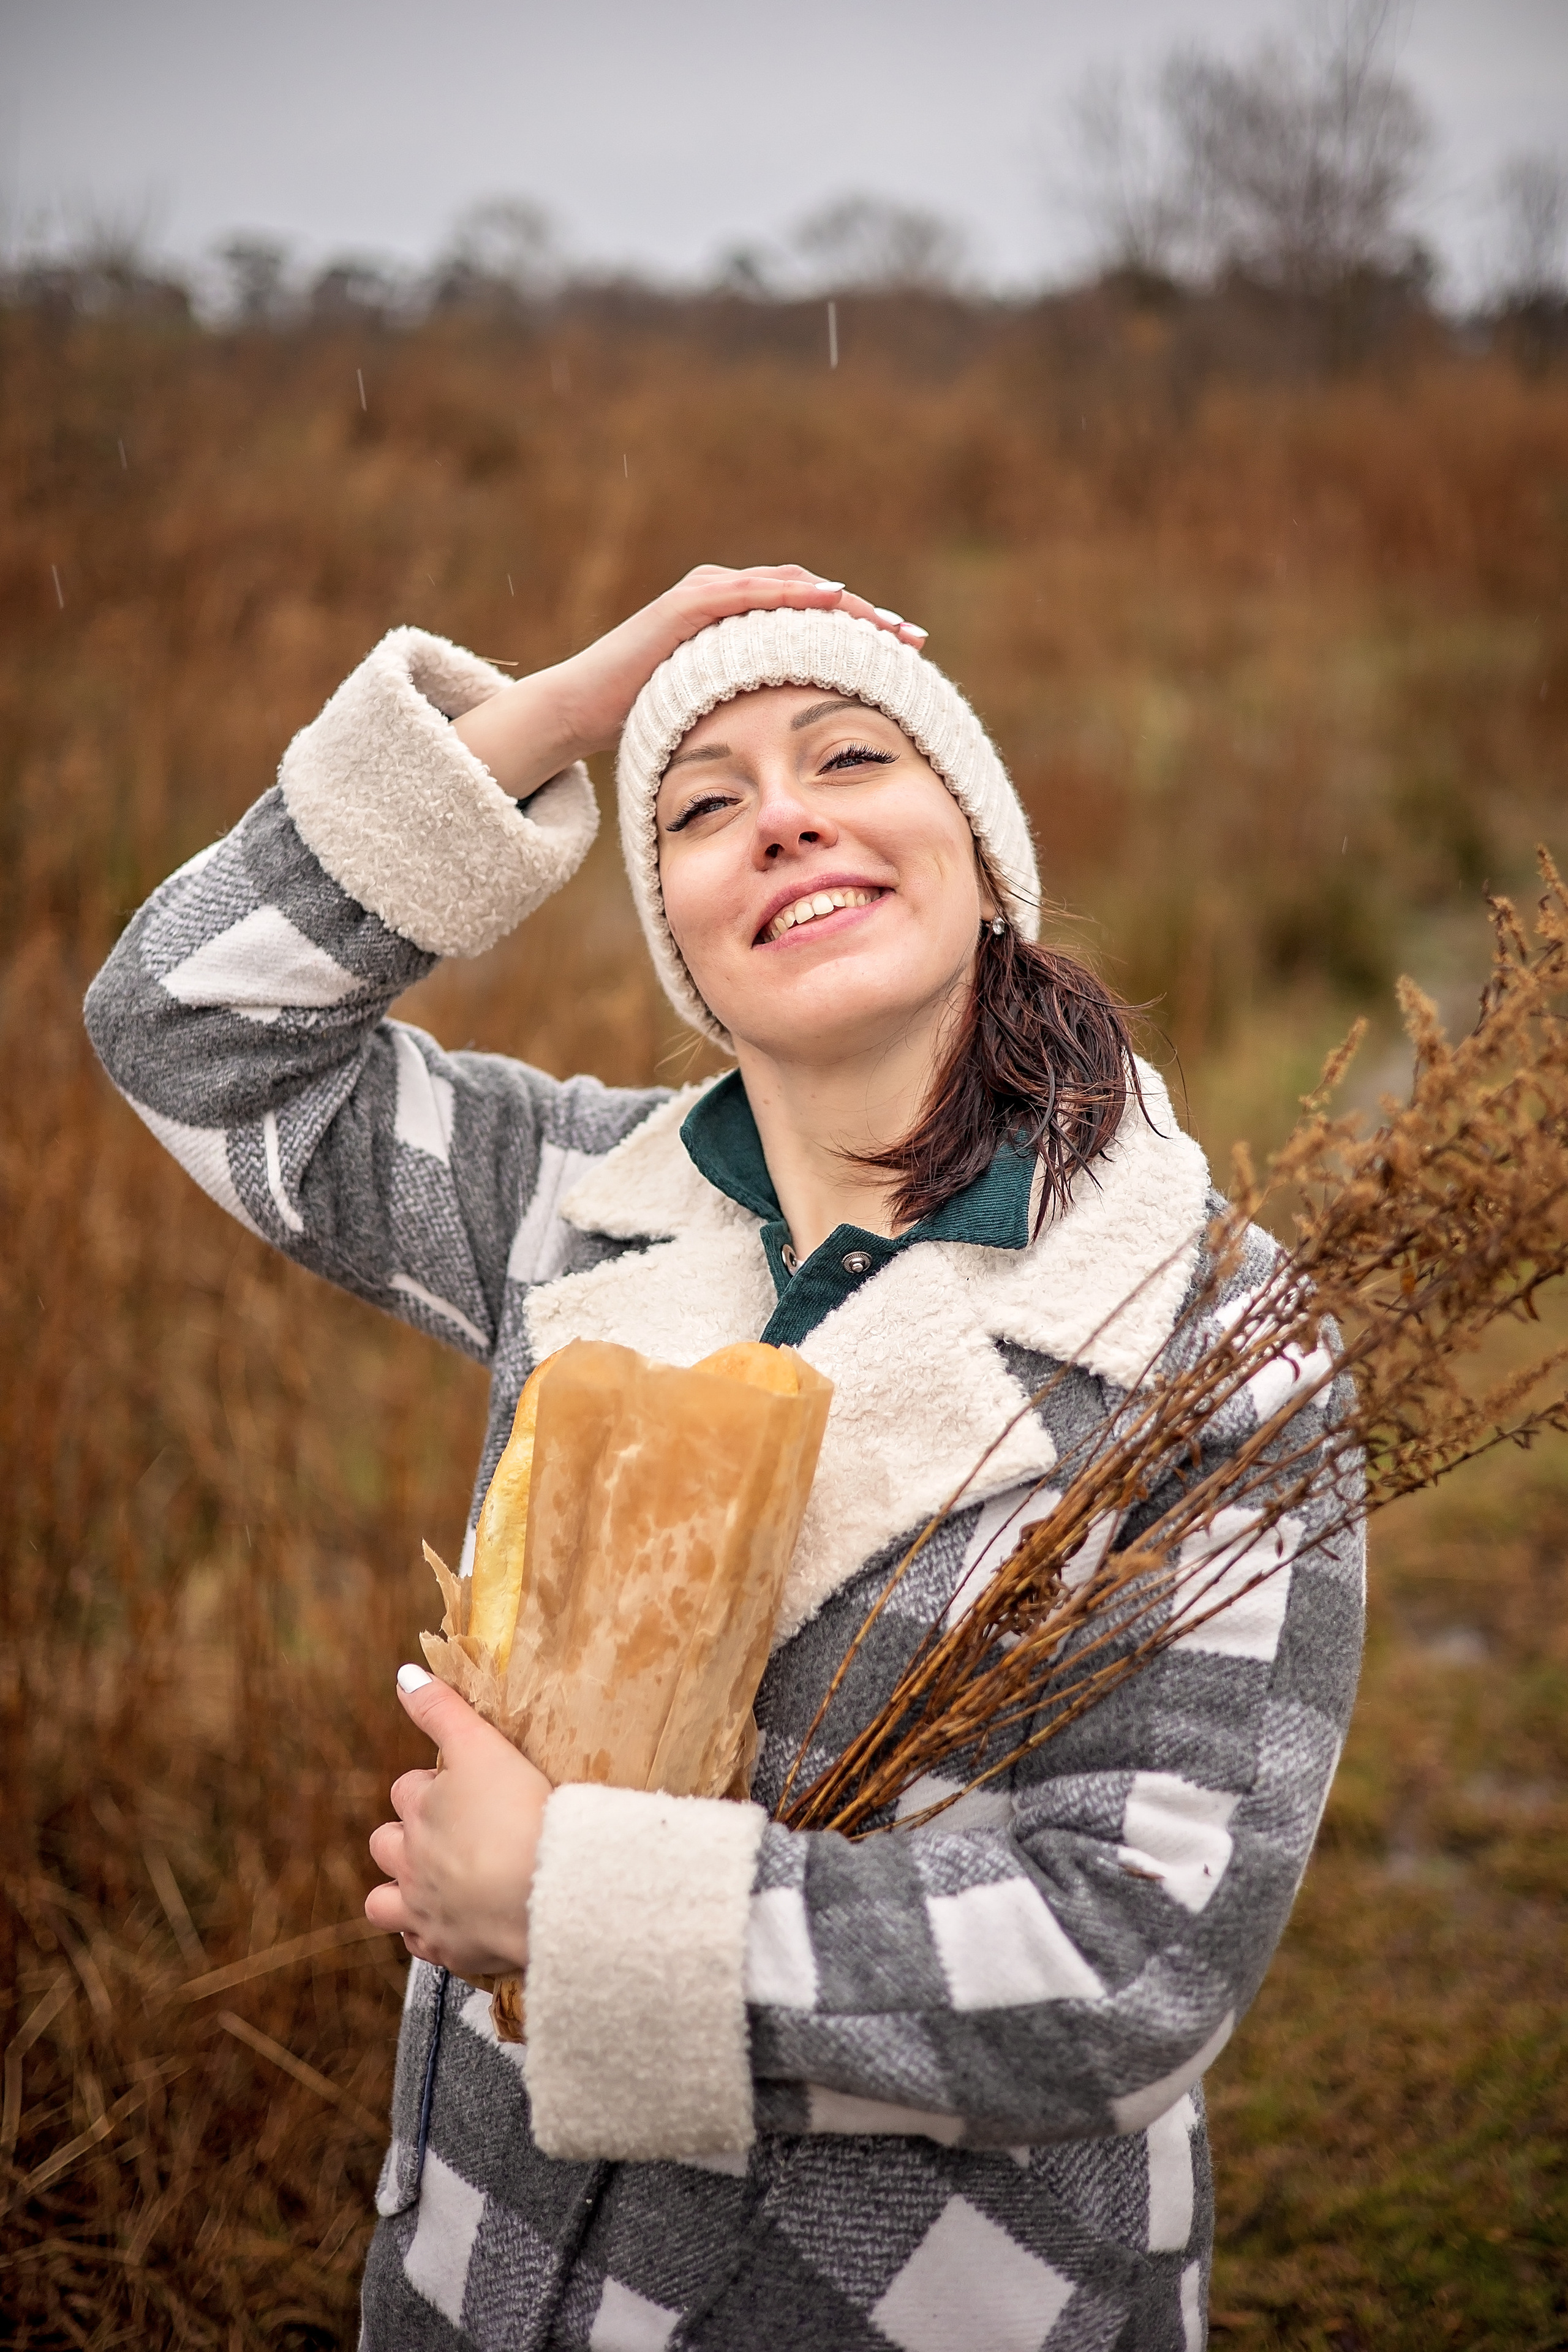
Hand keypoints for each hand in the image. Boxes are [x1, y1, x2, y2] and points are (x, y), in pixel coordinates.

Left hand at [365, 1667, 550, 1978]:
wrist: (544, 1891)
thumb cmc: (518, 1811)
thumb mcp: (481, 1745)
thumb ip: (442, 1709)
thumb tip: (403, 1674)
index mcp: (422, 1812)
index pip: (408, 1788)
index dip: (433, 1784)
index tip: (464, 1785)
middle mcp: (413, 1862)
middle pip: (386, 1843)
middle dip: (407, 1836)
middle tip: (451, 1832)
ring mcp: (426, 1911)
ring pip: (383, 1903)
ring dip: (398, 1892)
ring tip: (432, 1884)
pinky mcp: (450, 1951)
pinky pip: (422, 1947)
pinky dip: (431, 1935)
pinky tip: (456, 1924)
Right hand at [453, 563, 927, 798]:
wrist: (584, 710)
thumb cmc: (651, 719)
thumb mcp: (723, 715)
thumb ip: (761, 711)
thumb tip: (808, 747)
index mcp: (746, 625)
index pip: (816, 620)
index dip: (864, 635)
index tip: (909, 656)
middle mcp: (731, 596)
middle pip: (814, 596)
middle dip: (867, 617)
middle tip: (914, 638)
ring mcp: (709, 594)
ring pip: (790, 587)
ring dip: (843, 603)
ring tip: (884, 626)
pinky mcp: (687, 604)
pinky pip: (748, 593)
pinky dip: (789, 594)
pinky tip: (827, 600)